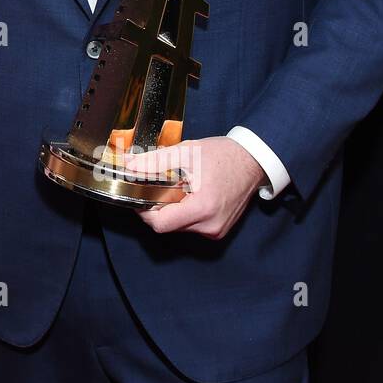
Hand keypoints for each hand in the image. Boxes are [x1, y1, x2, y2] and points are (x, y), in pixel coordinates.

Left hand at [124, 136, 266, 239]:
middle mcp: (210, 226)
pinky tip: (190, 195)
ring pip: (180, 227)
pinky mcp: (219, 230)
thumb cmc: (222, 155)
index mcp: (202, 208)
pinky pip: (192, 225)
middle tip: (159, 187)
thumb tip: (129, 167)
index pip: (160, 224)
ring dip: (173, 210)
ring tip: (178, 188)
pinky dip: (186, 212)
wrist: (253, 160)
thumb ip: (154, 161)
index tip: (140, 196)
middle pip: (169, 226)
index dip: (144, 211)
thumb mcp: (185, 152)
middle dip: (158, 208)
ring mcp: (217, 230)